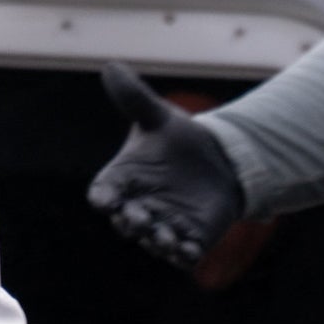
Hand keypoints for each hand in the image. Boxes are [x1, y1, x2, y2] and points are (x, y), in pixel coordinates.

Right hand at [86, 60, 245, 270]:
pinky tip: (190, 253)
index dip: (104, 198)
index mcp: (124, 179)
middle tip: (138, 219)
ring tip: (165, 240)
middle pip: (126, 221)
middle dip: (131, 222)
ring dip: (157, 242)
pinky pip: (183, 254)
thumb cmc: (179, 140)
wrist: (220, 160)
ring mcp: (164, 225)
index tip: (105, 200)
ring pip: (154, 240)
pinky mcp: (191, 238)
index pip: (104, 193)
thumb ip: (134, 98)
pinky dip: (184, 256)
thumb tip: (111, 66)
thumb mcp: (158, 117)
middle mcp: (139, 206)